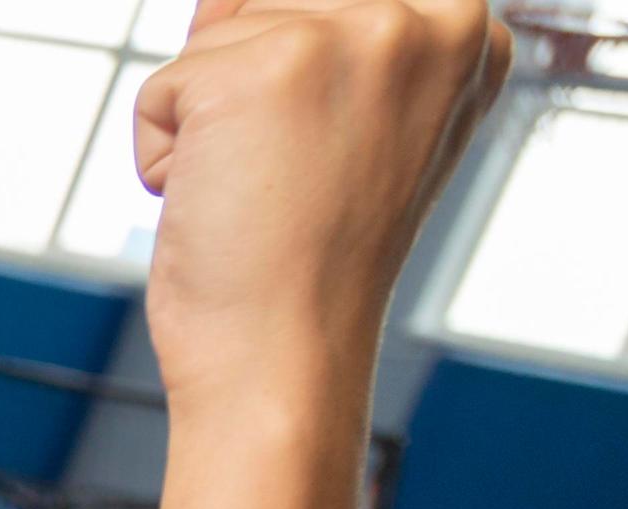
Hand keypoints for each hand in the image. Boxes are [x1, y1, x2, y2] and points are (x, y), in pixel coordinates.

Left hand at [132, 0, 508, 411]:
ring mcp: (348, 36)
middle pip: (272, 7)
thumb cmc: (309, 259)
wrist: (289, 355)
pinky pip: (161, 90)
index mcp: (466, 30)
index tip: (319, 143)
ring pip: (215, 43)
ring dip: (204, 125)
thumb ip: (318, 35)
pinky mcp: (260, 69)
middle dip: (246, 95)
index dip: (297, 69)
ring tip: (259, 197)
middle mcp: (425, 18)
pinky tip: (218, 206)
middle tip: (288, 183)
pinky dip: (161, 156)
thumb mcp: (350, 123)